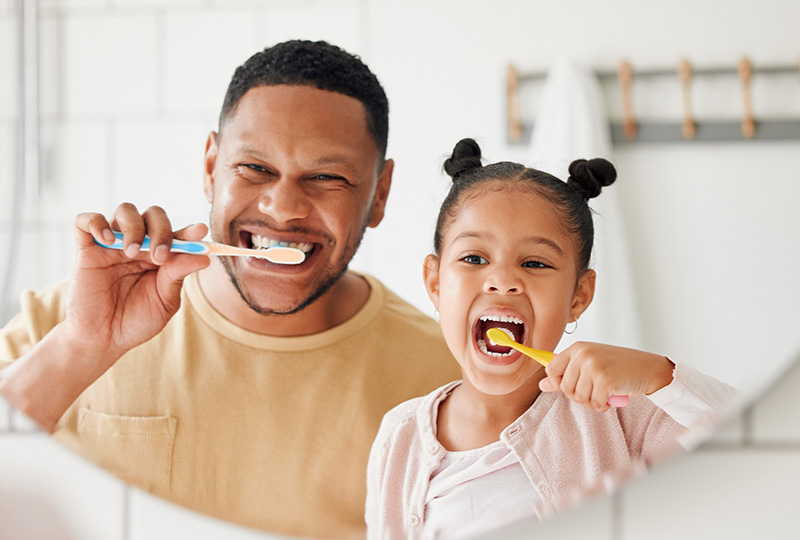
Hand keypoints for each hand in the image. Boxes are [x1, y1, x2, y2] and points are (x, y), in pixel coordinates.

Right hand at [64, 203, 210, 366]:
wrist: (103, 340)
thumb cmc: (136, 321)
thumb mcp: (164, 301)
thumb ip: (178, 276)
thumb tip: (204, 257)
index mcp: (161, 256)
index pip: (177, 235)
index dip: (189, 231)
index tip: (200, 232)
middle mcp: (139, 245)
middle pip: (153, 215)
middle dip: (161, 230)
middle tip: (160, 256)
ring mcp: (112, 245)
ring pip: (125, 211)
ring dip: (134, 226)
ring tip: (132, 253)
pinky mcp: (86, 250)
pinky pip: (85, 221)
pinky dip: (96, 222)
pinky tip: (106, 239)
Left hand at [538, 342, 673, 411]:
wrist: (648, 368)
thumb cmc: (619, 366)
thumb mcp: (590, 365)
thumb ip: (566, 374)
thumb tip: (542, 385)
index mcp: (577, 348)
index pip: (550, 369)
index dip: (558, 383)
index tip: (571, 385)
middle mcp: (583, 354)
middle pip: (565, 388)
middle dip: (579, 395)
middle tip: (596, 389)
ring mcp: (593, 366)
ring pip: (579, 398)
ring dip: (593, 401)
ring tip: (605, 391)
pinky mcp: (605, 380)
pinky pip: (595, 403)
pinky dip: (604, 405)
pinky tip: (612, 396)